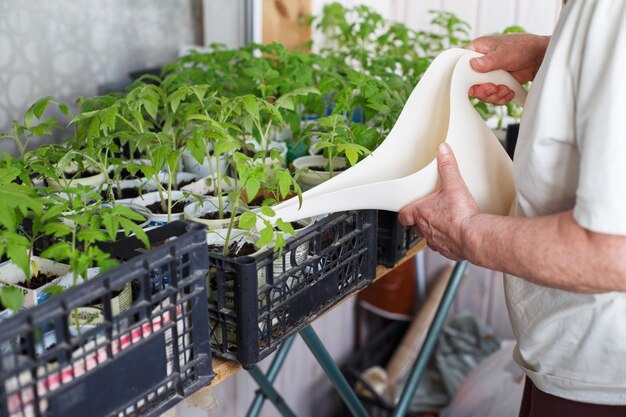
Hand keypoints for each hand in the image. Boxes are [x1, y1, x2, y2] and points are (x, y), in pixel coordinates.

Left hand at [398, 143, 478, 259]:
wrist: (474, 236)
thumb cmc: (460, 215)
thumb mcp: (453, 184)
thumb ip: (448, 166)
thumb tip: (443, 150)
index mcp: (420, 214)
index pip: (403, 216)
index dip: (404, 213)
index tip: (406, 210)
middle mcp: (425, 229)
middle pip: (414, 227)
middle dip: (419, 221)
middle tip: (427, 213)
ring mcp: (435, 242)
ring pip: (428, 238)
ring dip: (433, 231)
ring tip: (443, 223)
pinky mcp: (448, 251)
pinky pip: (443, 247)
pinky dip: (446, 241)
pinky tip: (455, 234)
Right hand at [467, 34, 549, 104]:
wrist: (538, 57)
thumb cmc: (522, 46)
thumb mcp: (504, 52)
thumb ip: (488, 60)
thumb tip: (473, 63)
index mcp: (477, 51)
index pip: (462, 67)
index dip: (466, 78)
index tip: (476, 84)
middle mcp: (480, 65)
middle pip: (472, 84)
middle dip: (484, 90)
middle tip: (493, 88)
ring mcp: (488, 76)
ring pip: (483, 93)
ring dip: (495, 95)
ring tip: (505, 89)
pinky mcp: (496, 84)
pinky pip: (493, 97)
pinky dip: (501, 98)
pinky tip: (509, 91)